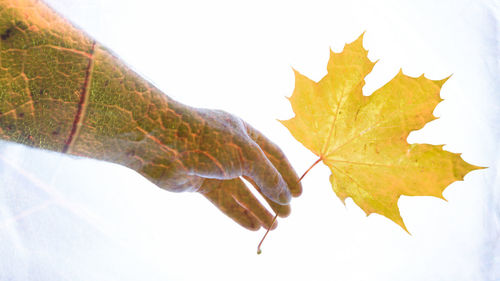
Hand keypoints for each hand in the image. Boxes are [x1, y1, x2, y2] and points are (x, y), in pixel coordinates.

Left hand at [155, 108, 301, 229]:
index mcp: (244, 132)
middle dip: (273, 195)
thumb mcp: (246, 155)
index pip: (273, 154)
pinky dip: (238, 213)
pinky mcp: (199, 182)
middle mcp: (230, 148)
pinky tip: (252, 226)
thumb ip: (268, 175)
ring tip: (273, 226)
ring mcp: (214, 166)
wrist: (160, 143)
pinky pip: (223, 200)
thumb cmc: (206, 140)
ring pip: (241, 191)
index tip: (299, 195)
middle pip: (258, 174)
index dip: (287, 174)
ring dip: (258, 208)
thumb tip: (285, 195)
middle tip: (287, 214)